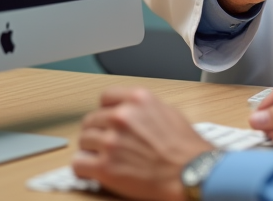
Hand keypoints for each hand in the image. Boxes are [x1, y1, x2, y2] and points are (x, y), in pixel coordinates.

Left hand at [73, 87, 212, 200]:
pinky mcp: (105, 166)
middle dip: (97, 132)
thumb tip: (130, 112)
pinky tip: (92, 171)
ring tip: (101, 159)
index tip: (106, 121)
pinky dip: (83, 169)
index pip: (105, 97)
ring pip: (83, 140)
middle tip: (104, 144)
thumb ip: (144, 109)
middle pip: (91, 120)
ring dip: (90, 150)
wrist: (193, 174)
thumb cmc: (187, 148)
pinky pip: (79, 163)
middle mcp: (122, 116)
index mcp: (138, 99)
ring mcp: (112, 141)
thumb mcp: (169, 112)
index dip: (105, 111)